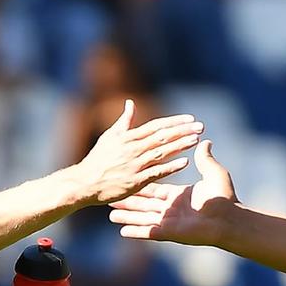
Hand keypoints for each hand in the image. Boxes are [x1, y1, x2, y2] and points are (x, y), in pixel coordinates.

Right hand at [71, 99, 202, 205]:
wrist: (84, 182)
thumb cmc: (97, 159)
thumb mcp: (109, 137)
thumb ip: (124, 121)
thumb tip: (131, 103)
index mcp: (128, 137)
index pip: (156, 126)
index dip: (174, 122)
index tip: (190, 119)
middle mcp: (134, 149)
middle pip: (162, 137)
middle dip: (183, 131)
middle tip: (201, 126)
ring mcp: (135, 165)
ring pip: (162, 152)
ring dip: (180, 145)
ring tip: (196, 140)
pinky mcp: (136, 181)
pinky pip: (156, 172)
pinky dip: (171, 167)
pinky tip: (185, 162)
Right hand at [107, 140, 236, 245]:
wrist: (229, 218)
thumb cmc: (223, 196)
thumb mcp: (212, 172)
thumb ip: (204, 158)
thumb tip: (205, 141)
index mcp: (179, 196)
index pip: (155, 189)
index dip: (141, 186)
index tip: (128, 179)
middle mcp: (172, 209)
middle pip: (145, 204)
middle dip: (128, 201)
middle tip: (111, 197)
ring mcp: (169, 222)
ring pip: (143, 218)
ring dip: (127, 216)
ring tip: (110, 214)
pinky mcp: (169, 232)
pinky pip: (148, 232)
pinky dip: (135, 231)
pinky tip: (121, 232)